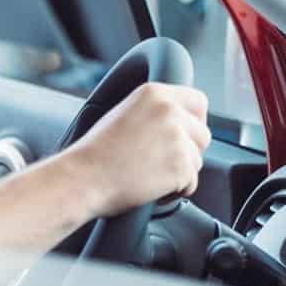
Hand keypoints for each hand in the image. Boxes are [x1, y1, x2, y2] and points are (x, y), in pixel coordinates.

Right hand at [64, 82, 209, 215]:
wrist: (83, 177)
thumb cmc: (96, 153)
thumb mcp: (125, 113)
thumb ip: (154, 111)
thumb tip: (180, 121)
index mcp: (155, 93)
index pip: (198, 102)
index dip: (194, 122)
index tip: (186, 136)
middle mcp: (169, 110)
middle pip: (203, 134)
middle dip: (189, 151)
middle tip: (162, 162)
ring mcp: (177, 138)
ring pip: (197, 161)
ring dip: (179, 173)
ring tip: (149, 175)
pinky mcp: (180, 165)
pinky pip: (191, 183)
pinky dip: (175, 192)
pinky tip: (150, 187)